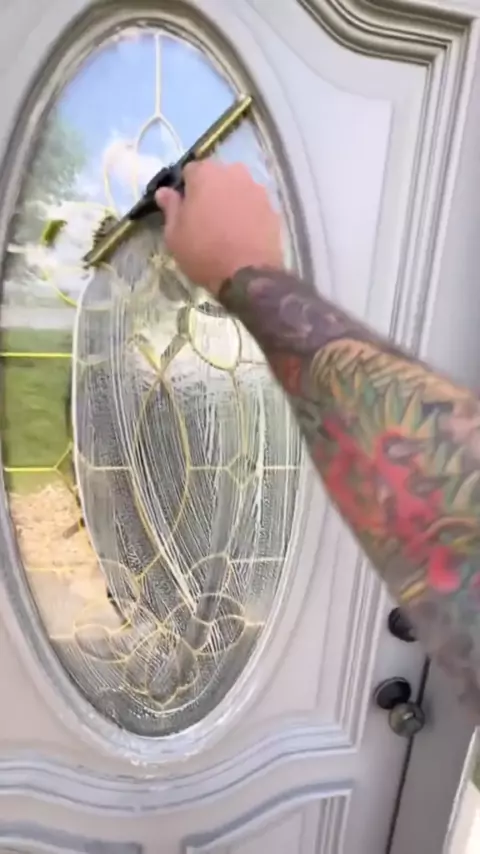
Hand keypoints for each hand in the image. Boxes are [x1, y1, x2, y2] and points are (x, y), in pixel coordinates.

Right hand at [155, 161, 283, 295]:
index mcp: (205, 173)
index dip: (186, 189)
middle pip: (217, 177)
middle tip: (205, 218)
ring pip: (237, 189)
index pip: (190, 171)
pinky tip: (243, 234)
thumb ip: (171, 208)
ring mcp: (257, 188)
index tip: (185, 208)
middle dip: (210, 191)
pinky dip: (248, 213)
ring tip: (226, 227)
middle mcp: (234, 172)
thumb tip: (164, 192)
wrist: (248, 275)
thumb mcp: (175, 235)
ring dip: (231, 201)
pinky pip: (253, 205)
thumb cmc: (203, 253)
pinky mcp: (273, 207)